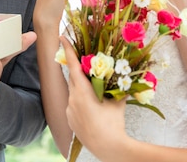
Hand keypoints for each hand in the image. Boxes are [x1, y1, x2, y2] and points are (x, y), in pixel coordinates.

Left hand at [61, 37, 128, 156]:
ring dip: (83, 90)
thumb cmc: (114, 123)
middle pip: (74, 78)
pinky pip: (73, 105)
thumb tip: (125, 76)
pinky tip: (93, 111)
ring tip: (97, 97)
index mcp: (83, 91)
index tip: (61, 37)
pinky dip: (81, 103)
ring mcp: (69, 110)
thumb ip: (118, 87)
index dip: (67, 50)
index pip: (73, 65)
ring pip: (74, 93)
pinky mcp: (70, 120)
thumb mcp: (118, 102)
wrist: (108, 148)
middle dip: (80, 72)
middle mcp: (72, 99)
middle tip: (88, 66)